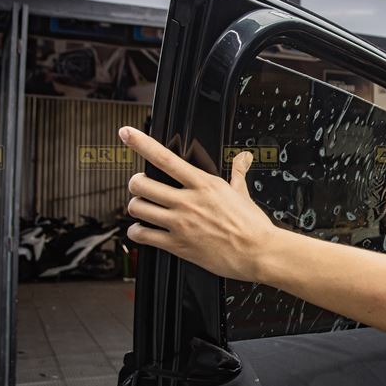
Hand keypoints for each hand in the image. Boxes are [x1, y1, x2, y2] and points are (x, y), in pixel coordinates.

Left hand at [119, 126, 277, 280]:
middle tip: (140, 186)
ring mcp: (180, 223)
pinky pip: (142, 235)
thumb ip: (238, 172)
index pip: (165, 158)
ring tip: (142, 208)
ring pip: (137, 208)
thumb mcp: (243, 193)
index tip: (127, 133)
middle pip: (141, 184)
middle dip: (135, 183)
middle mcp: (188, 201)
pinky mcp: (177, 245)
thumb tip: (244, 158)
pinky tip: (142, 231)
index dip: (141, 142)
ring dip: (135, 207)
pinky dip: (137, 232)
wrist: (258, 252)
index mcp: (204, 184)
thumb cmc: (252, 225)